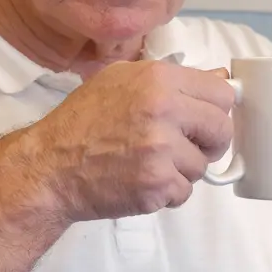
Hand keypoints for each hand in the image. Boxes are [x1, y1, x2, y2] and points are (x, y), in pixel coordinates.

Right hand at [27, 61, 234, 220]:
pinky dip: (167, 192)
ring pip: (202, 165)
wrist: (49, 167)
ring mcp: (161, 150)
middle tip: (184, 147)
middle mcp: (162, 110)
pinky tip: (141, 181)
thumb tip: (222, 80)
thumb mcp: (120, 81)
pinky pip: (184, 191)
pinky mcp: (156, 184)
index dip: (214, 110)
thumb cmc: (81, 123)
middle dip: (208, 142)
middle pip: (222, 129)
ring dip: (181, 170)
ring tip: (149, 164)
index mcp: (157, 79)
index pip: (222, 93)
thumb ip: (171, 80)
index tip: (202, 120)